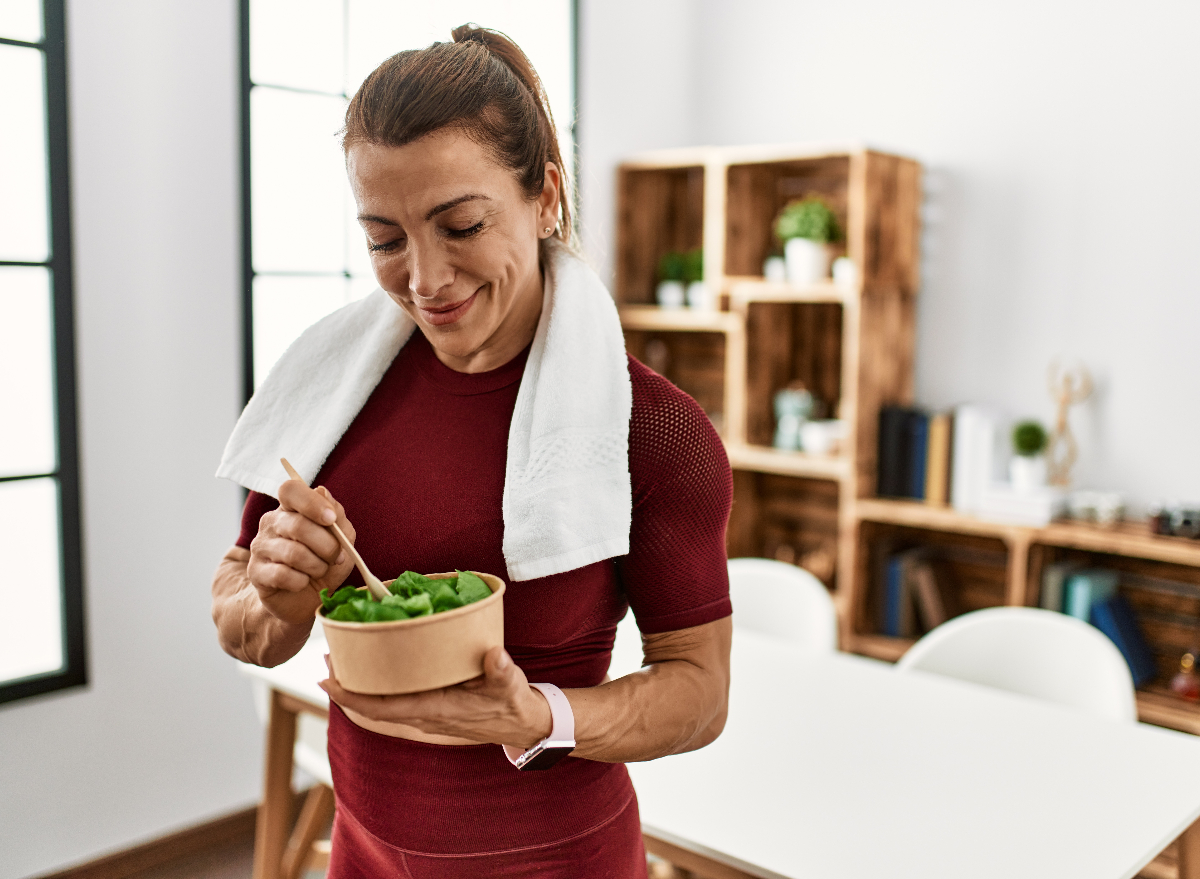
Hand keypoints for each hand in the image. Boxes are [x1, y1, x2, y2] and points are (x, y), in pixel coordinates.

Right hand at [247, 480, 356, 625]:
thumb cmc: (325, 563)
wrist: (308, 599)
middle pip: (297, 525)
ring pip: (293, 553)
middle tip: (336, 558)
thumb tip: (322, 491)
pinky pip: (283, 575)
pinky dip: (301, 581)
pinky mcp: (255, 572)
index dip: (312, 503)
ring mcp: (260, 546)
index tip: (331, 519)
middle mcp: (271, 522)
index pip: (290, 490)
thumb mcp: (343, 538)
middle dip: (327, 546)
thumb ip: (337, 515)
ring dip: (317, 566)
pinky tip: (302, 582)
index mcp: (291, 508)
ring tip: (319, 571)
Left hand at [319, 647, 553, 748]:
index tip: (327, 681)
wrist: (521, 724)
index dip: (351, 697)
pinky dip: (377, 686)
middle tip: (327, 658)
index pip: (382, 708)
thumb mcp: (510, 684)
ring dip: (359, 686)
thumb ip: (501, 670)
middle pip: (372, 706)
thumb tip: (494, 655)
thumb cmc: (512, 703)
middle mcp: (423, 715)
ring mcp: (425, 713)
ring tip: (342, 659)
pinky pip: (393, 700)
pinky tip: (373, 668)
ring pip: (380, 704)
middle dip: (346, 686)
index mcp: (435, 709)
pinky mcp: (430, 707)